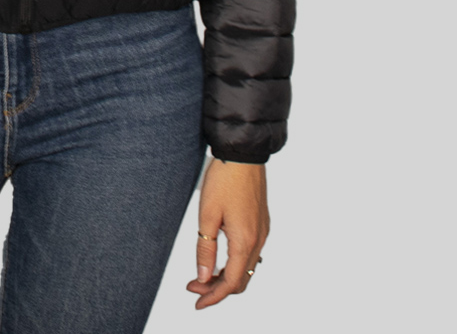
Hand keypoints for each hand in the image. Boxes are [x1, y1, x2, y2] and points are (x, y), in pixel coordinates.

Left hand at [186, 158, 269, 309]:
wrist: (242, 154)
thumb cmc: (223, 180)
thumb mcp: (207, 215)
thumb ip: (205, 249)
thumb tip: (203, 278)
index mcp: (244, 241)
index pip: (231, 282)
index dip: (213, 297)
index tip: (196, 302)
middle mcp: (258, 240)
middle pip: (241, 279)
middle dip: (218, 289)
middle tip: (194, 287)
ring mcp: (263, 232)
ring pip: (247, 267)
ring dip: (227, 276)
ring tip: (204, 275)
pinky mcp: (262, 223)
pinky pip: (252, 254)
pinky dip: (236, 263)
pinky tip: (221, 259)